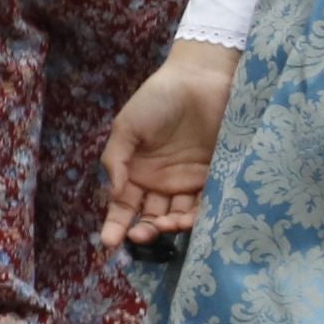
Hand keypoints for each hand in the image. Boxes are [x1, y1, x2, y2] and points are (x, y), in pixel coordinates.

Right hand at [100, 39, 239, 252]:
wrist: (199, 81)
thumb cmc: (156, 100)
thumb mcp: (127, 127)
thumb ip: (116, 162)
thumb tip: (116, 196)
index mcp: (135, 171)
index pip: (123, 206)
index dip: (115, 225)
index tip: (108, 243)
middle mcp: (160, 182)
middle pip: (150, 216)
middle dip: (145, 230)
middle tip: (142, 236)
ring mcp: (188, 182)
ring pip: (178, 214)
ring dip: (171, 226)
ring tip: (167, 225)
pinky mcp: (215, 177)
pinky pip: (206, 204)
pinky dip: (198, 216)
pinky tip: (189, 220)